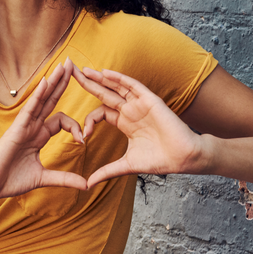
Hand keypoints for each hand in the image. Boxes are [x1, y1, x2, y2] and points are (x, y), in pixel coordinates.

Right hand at [0, 59, 87, 201]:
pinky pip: (30, 108)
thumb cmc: (9, 180)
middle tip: (74, 64)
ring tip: (66, 65)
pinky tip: (46, 81)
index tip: (83, 141)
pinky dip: (38, 95)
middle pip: (51, 99)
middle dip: (63, 82)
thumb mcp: (43, 178)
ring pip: (42, 99)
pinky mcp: (16, 128)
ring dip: (54, 81)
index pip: (61, 120)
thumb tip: (86, 185)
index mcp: (39, 136)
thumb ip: (64, 178)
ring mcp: (24, 125)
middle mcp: (32, 126)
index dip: (75, 126)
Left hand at [73, 65, 202, 187]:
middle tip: (69, 72)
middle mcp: (130, 110)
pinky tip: (104, 73)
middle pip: (104, 93)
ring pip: (116, 86)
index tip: (82, 136)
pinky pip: (132, 85)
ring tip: (82, 69)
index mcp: (124, 122)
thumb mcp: (126, 165)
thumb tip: (88, 184)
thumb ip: (107, 171)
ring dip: (99, 78)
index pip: (100, 113)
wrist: (183, 158)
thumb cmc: (160, 160)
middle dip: (86, 83)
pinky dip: (119, 79)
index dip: (88, 121)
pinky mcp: (150, 100)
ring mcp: (139, 104)